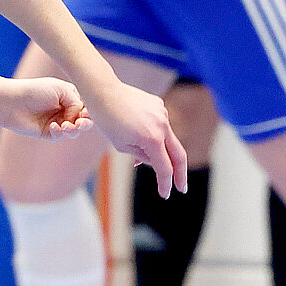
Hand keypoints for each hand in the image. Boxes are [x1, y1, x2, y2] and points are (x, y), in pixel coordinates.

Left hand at [0, 76, 92, 140]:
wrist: (13, 102)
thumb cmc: (36, 91)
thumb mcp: (61, 90)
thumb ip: (76, 102)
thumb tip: (80, 117)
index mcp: (69, 97)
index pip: (86, 107)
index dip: (89, 111)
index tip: (85, 112)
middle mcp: (64, 110)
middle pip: (84, 121)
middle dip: (85, 123)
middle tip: (81, 123)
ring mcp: (57, 122)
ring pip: (74, 131)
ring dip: (73, 129)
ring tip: (66, 125)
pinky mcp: (48, 133)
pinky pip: (60, 136)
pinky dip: (59, 132)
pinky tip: (52, 126)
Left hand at [89, 81, 187, 196]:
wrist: (104, 91)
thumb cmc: (107, 119)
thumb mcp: (122, 146)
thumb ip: (142, 156)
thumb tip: (154, 161)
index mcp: (153, 139)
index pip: (165, 168)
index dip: (166, 183)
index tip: (165, 194)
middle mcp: (162, 125)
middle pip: (179, 155)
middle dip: (180, 174)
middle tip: (182, 189)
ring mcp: (163, 113)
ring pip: (168, 139)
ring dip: (162, 152)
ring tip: (142, 157)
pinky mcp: (159, 105)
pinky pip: (161, 125)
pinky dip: (155, 136)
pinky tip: (139, 135)